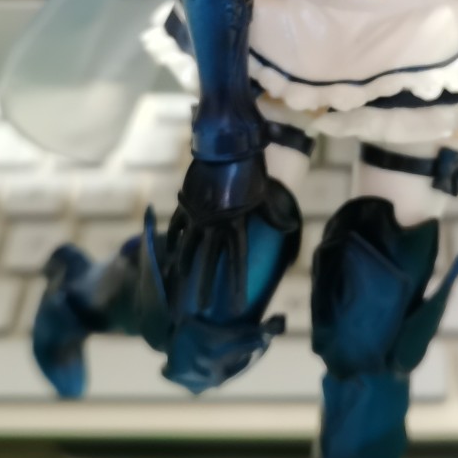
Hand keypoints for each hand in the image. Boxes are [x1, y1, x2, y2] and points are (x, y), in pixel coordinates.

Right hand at [165, 151, 299, 324]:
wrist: (225, 146)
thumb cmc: (250, 171)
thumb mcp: (265, 195)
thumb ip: (274, 215)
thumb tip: (289, 227)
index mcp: (235, 225)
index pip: (237, 262)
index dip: (236, 285)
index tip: (235, 307)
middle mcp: (214, 225)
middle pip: (207, 262)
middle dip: (203, 287)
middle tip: (197, 311)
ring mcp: (196, 215)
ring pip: (187, 248)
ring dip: (183, 268)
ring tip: (177, 286)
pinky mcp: (185, 204)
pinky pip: (176, 227)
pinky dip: (172, 241)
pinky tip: (168, 254)